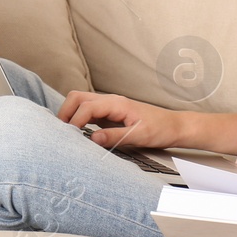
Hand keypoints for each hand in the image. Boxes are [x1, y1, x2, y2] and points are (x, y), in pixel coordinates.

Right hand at [57, 90, 181, 149]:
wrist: (173, 126)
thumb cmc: (159, 129)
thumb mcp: (139, 136)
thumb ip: (114, 136)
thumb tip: (92, 139)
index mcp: (116, 103)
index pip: (86, 107)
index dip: (75, 121)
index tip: (71, 137)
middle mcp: (109, 101)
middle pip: (77, 97)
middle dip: (65, 112)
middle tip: (63, 133)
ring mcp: (108, 106)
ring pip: (80, 101)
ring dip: (70, 114)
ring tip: (68, 133)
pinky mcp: (109, 113)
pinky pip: (87, 111)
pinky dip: (78, 118)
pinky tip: (78, 133)